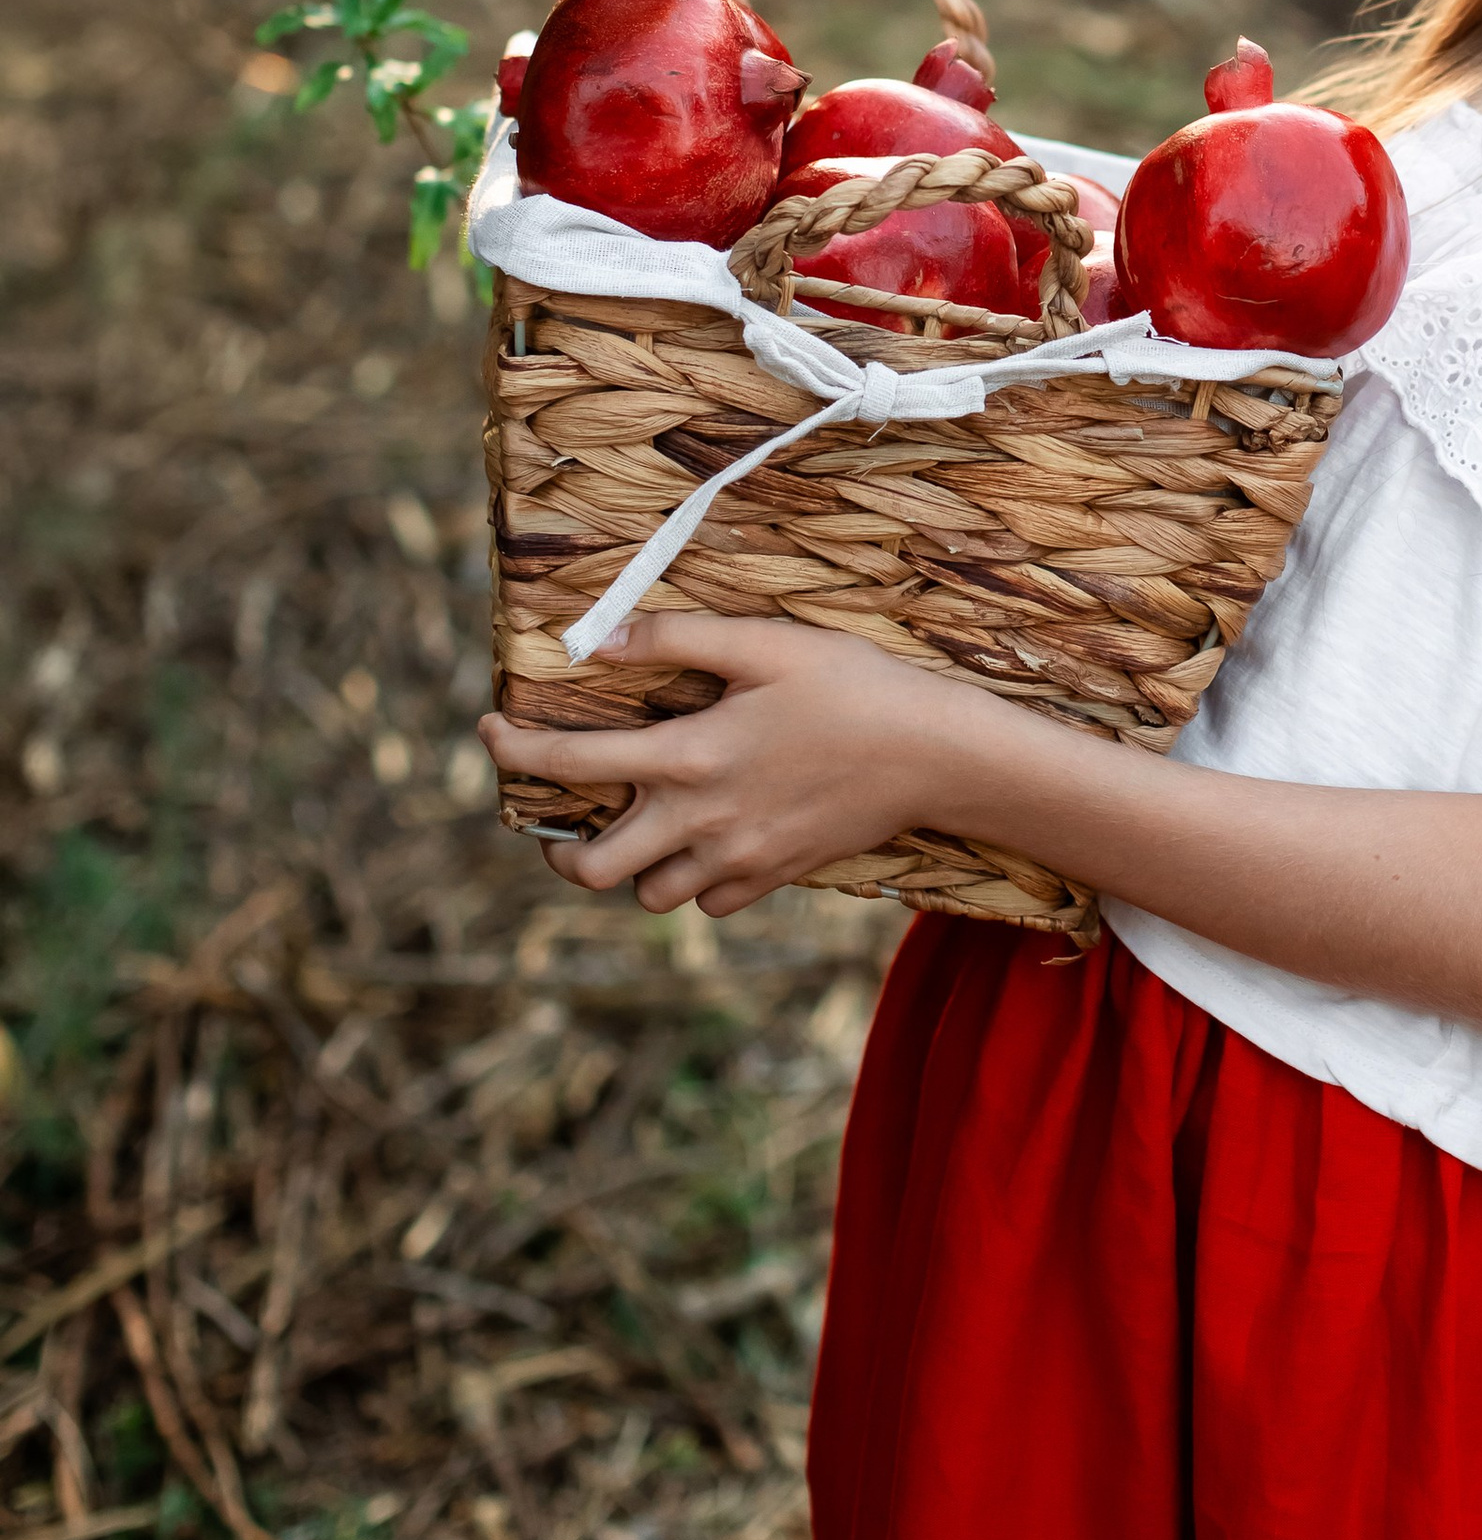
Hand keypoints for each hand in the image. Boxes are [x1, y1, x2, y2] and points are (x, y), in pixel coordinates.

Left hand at [478, 613, 949, 918]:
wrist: (934, 755)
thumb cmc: (851, 686)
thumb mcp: (765, 643)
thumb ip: (675, 638)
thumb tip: (594, 642)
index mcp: (687, 756)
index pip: (569, 763)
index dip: (513, 748)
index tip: (487, 731)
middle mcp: (700, 820)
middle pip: (591, 872)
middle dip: (560, 851)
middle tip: (563, 820)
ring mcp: (738, 859)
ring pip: (648, 896)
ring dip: (632, 865)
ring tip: (644, 823)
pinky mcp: (774, 878)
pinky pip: (708, 902)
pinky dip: (693, 879)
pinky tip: (708, 837)